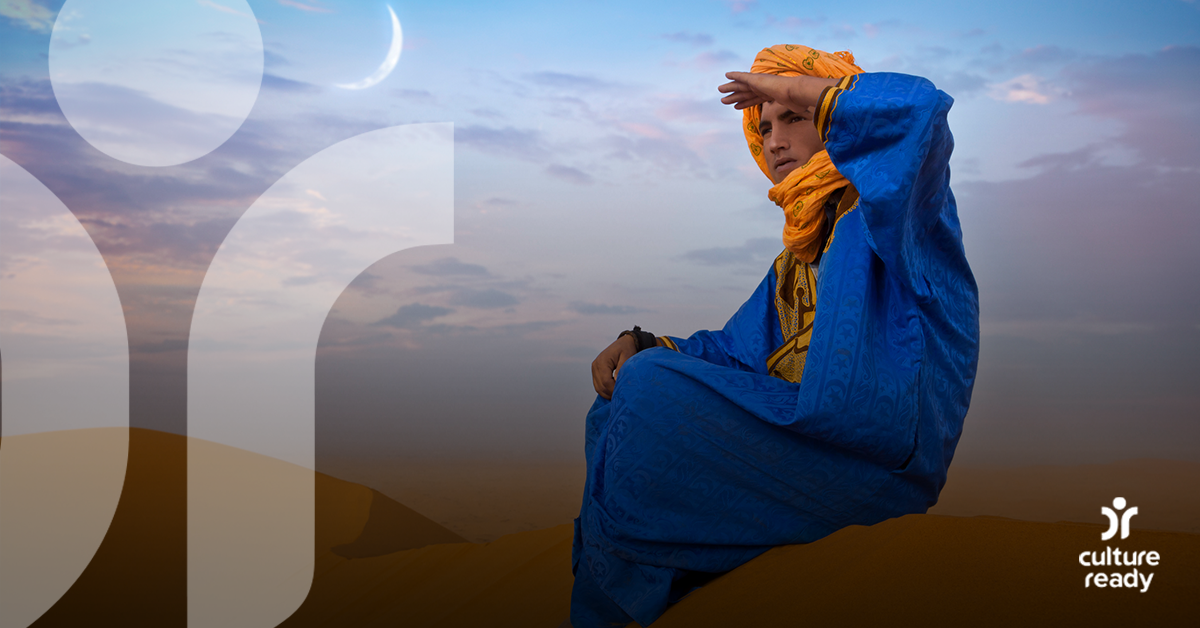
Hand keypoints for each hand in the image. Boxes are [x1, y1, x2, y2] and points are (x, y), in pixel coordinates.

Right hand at [591, 334, 637, 399]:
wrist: (624, 342)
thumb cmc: (627, 348)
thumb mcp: (627, 357)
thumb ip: (621, 369)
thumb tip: (616, 382)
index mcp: (602, 361)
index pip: (605, 381)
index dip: (613, 390)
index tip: (622, 394)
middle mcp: (595, 365)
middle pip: (600, 386)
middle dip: (610, 394)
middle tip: (621, 398)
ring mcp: (594, 369)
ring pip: (598, 387)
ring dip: (607, 393)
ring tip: (618, 396)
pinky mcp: (596, 371)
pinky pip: (598, 385)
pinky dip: (605, 390)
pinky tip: (614, 392)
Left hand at [718, 72, 837, 111]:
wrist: (796, 92)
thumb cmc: (797, 101)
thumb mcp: (794, 108)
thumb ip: (796, 109)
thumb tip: (805, 115)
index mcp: (769, 94)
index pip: (754, 99)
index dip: (744, 102)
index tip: (736, 107)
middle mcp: (763, 87)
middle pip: (745, 92)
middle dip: (734, 96)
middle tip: (723, 100)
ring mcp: (760, 82)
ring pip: (741, 86)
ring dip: (730, 88)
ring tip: (719, 91)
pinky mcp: (757, 79)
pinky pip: (742, 77)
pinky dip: (734, 75)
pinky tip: (726, 75)